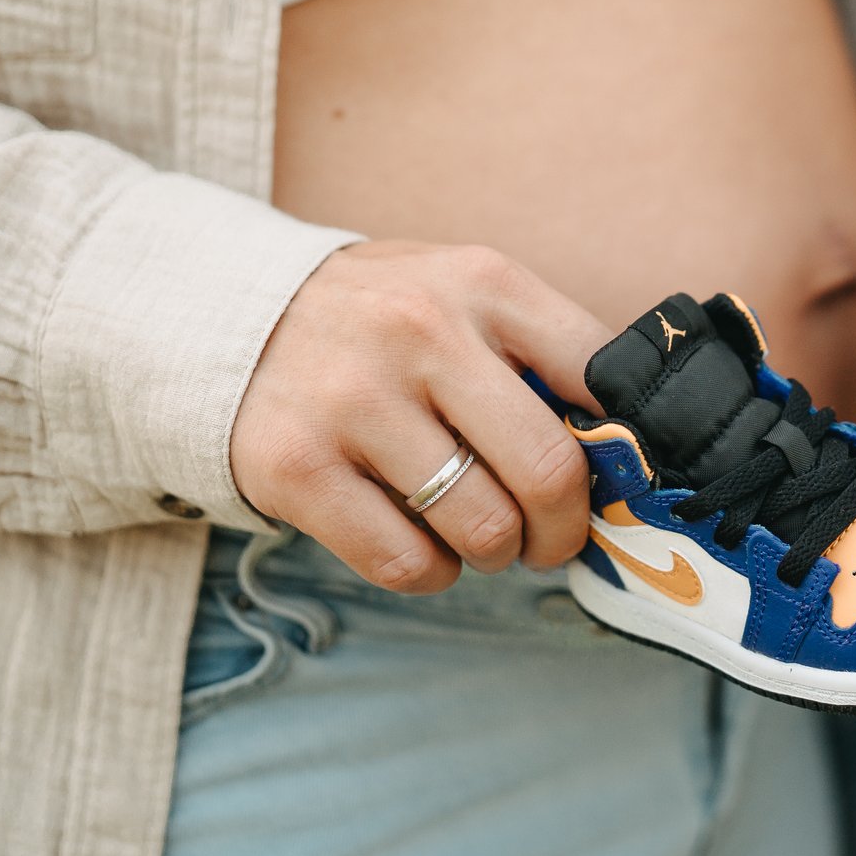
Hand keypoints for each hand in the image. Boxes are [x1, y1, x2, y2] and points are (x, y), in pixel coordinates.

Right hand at [229, 241, 612, 593]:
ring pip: (484, 528)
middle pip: (551, 469)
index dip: (627, 445)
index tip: (616, 477)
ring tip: (475, 530)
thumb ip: (538, 355)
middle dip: (565, 527)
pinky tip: (417, 540)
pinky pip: (408, 563)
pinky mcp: (298, 467)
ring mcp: (355, 399)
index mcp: (484, 283)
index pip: (603, 374)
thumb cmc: (379, 323)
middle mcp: (422, 331)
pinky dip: (431, 572)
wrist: (226, 314)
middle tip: (549, 536)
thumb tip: (628, 453)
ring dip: (495, 551)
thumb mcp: (461, 296)